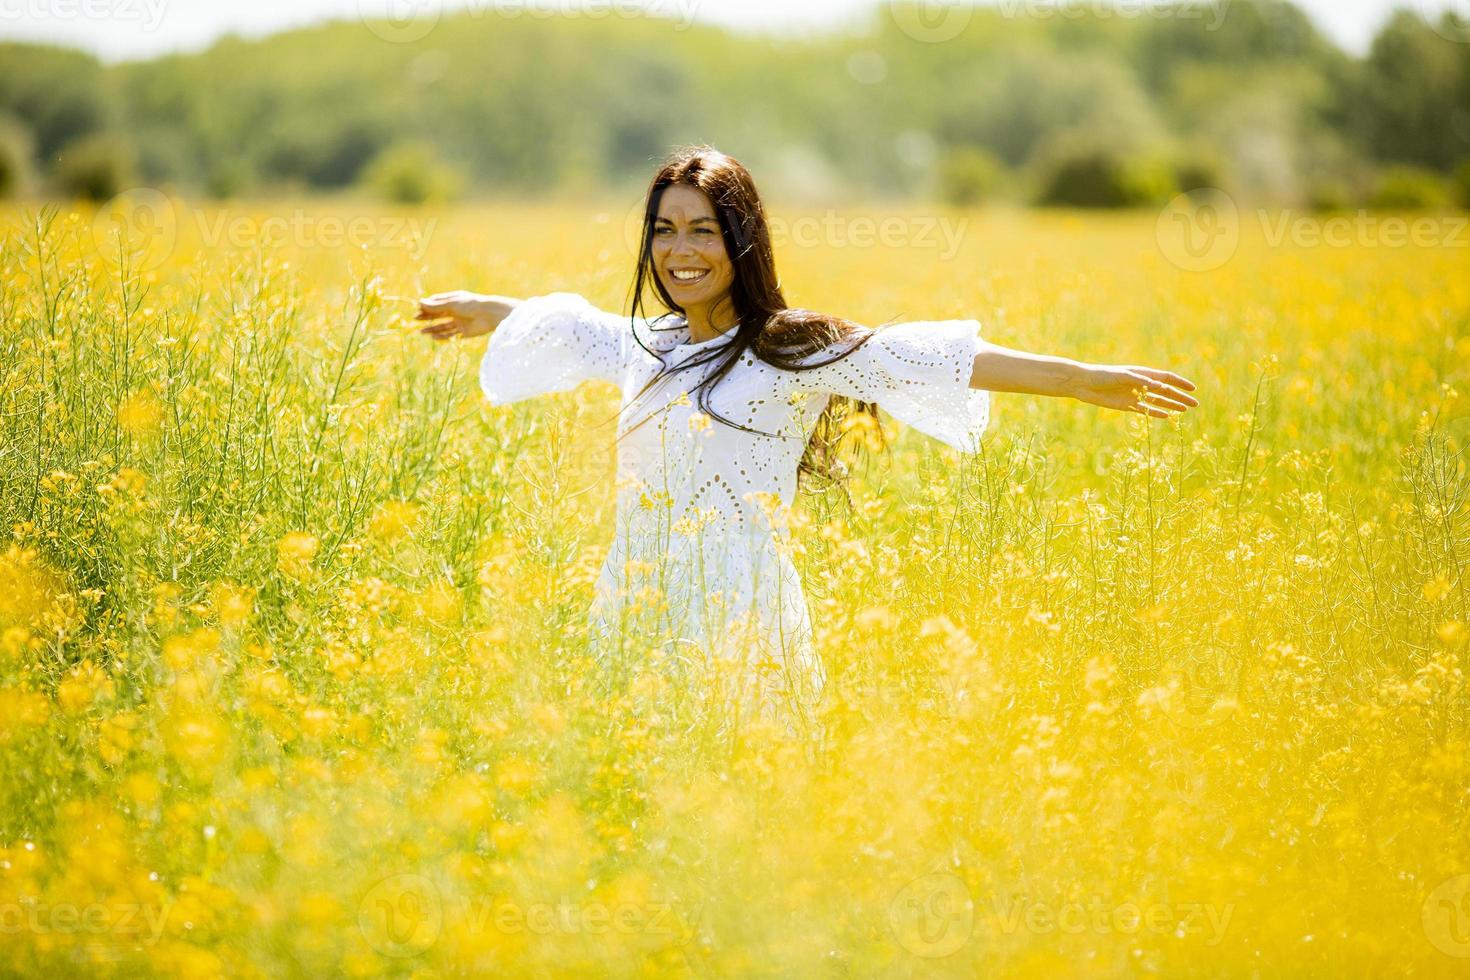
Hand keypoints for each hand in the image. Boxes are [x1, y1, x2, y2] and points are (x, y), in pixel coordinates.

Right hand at [415, 290, 498, 339]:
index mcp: (453, 300)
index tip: (417, 308)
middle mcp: (455, 310)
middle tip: (415, 319)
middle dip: (427, 317)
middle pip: (438, 314)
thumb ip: (436, 306)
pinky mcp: (463, 331)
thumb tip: (420, 302)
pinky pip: (450, 334)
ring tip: (421, 332)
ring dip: (432, 329)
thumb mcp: (452, 305)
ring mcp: (459, 321)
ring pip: (442, 326)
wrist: (489, 315)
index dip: (427, 305)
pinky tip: (432, 337)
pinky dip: (441, 336)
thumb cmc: (471, 305)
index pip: (436, 302)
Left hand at [1072, 364, 1198, 417]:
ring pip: (1158, 401)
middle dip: (1181, 397)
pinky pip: (1145, 410)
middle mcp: (1142, 384)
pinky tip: (1167, 417)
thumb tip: (1160, 386)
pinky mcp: (1127, 405)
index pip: (1166, 378)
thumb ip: (1141, 380)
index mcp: (1143, 373)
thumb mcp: (1123, 376)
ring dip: (1172, 405)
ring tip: (1185, 410)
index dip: (1180, 383)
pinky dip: (1156, 413)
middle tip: (1195, 404)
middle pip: (1166, 391)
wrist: (1085, 384)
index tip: (1193, 389)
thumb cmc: (1103, 375)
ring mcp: (1135, 395)